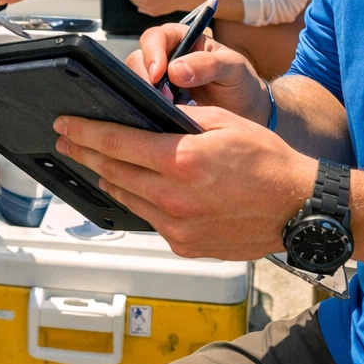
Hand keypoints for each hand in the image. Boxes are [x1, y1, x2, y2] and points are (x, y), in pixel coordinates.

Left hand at [53, 106, 315, 258]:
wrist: (299, 210)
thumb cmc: (269, 164)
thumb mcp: (224, 123)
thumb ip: (181, 121)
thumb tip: (146, 119)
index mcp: (182, 161)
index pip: (116, 143)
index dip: (83, 132)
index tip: (64, 125)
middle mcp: (174, 197)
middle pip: (112, 170)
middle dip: (84, 153)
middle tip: (66, 142)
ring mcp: (177, 226)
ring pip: (126, 196)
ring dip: (106, 176)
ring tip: (93, 162)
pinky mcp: (184, 244)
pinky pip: (148, 217)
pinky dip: (137, 199)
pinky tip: (131, 186)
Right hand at [123, 22, 272, 124]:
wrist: (247, 114)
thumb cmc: (241, 83)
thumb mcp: (234, 69)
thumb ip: (209, 64)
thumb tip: (176, 69)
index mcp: (182, 39)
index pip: (155, 38)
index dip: (152, 53)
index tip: (159, 74)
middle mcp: (165, 58)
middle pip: (138, 60)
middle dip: (145, 79)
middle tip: (162, 99)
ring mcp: (159, 83)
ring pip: (135, 83)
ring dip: (144, 96)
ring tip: (164, 110)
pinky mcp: (157, 105)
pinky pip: (141, 104)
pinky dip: (145, 110)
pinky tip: (159, 119)